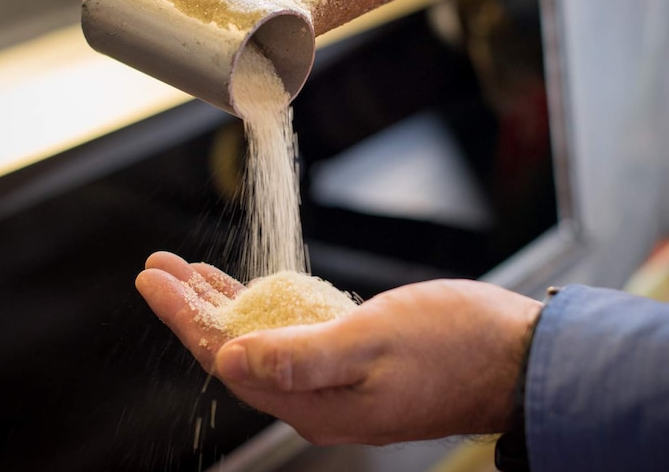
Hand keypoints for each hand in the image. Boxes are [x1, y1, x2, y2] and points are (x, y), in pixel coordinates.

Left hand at [136, 252, 541, 445]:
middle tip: (159, 267)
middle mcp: (318, 400)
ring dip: (226, 305)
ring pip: (263, 342)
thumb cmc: (455, 346)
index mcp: (314, 402)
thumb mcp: (373, 342)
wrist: (517, 359)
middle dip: (194, 307)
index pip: (227, 358)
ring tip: (192, 272)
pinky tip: (256, 291)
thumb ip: (299, 356)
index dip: (184, 317)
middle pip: (236, 350)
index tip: (151, 278)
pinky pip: (294, 336)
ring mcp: (338, 384)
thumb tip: (231, 360)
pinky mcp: (357, 363)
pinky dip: (267, 308)